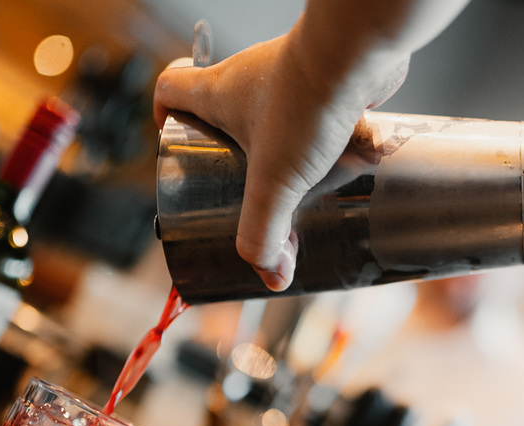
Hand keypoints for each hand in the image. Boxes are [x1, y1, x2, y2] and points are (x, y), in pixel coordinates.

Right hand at [153, 31, 406, 291]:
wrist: (359, 53)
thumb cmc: (307, 99)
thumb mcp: (273, 182)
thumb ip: (265, 233)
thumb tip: (270, 275)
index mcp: (219, 93)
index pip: (169, 89)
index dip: (164, 115)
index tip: (176, 144)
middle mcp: (252, 78)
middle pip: (224, 108)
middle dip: (231, 150)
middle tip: (244, 185)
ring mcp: (292, 75)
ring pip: (275, 112)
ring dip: (283, 147)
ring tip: (297, 184)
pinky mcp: (329, 79)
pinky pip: (317, 110)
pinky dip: (323, 137)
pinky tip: (341, 165)